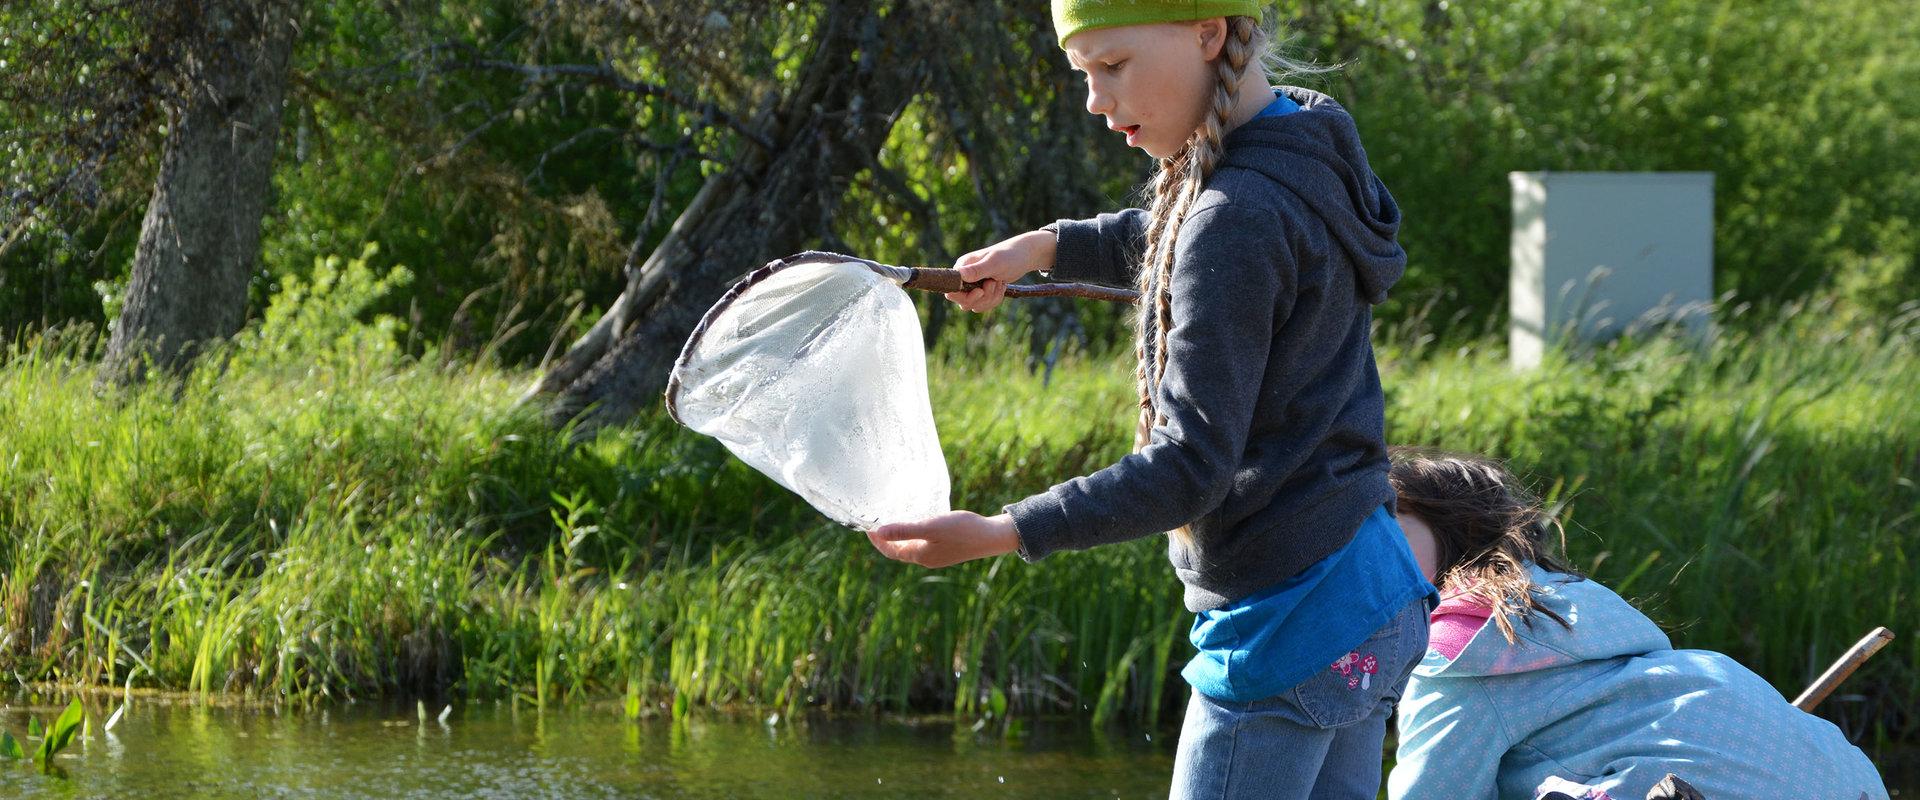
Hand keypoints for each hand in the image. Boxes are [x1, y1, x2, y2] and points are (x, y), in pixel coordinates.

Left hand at [867, 511, 1020, 568]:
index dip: (877, 541)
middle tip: (876, 523)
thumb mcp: (930, 527)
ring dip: (900, 537)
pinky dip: (914, 535)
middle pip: (899, 551)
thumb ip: (905, 529)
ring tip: (893, 521)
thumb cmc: (962, 530)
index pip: (890, 551)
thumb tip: (878, 532)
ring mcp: (938, 555)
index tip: (867, 527)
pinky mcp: (947, 549)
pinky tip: (919, 523)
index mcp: (920, 555)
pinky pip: (924, 544)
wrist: (992, 537)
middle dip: (886, 539)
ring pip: (912, 548)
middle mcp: (927, 559)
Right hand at [946, 230, 1055, 313]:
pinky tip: (1002, 286)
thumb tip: (959, 275)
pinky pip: (985, 304)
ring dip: (991, 298)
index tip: (981, 290)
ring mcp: (973, 285)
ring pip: (975, 305)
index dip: (964, 296)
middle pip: (963, 302)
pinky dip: (995, 299)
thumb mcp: (994, 263)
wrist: (1023, 256)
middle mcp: (965, 277)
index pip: (952, 290)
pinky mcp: (983, 291)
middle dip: (982, 298)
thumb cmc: (1009, 255)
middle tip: (994, 283)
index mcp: (962, 267)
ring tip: (1000, 283)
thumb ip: (977, 270)